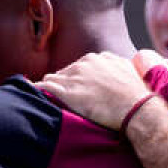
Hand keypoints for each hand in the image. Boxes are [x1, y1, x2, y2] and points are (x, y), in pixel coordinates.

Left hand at [37, 52, 153, 129]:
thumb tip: (124, 61)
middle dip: (63, 84)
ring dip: (50, 89)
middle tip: (63, 99)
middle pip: (64, 73)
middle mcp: (84, 64)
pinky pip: (43, 88)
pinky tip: (29, 95)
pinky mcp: (67, 92)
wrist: (137, 108)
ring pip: (52, 80)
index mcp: (97, 58)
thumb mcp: (131, 71)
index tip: (77, 89)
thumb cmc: (137, 95)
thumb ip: (120, 65)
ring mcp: (74, 77)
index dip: (77, 79)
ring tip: (44, 99)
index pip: (79, 67)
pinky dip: (37, 91)